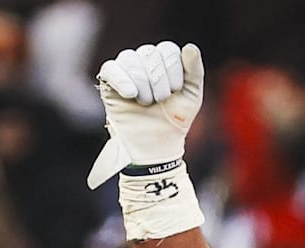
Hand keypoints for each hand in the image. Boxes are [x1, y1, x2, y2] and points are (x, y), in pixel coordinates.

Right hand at [87, 42, 204, 188]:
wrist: (156, 143)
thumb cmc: (175, 118)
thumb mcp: (192, 95)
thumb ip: (194, 71)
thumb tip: (190, 47)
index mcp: (164, 60)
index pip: (167, 49)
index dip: (173, 70)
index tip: (176, 90)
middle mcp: (144, 60)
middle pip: (149, 53)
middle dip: (159, 80)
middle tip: (161, 100)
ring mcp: (126, 69)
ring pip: (130, 59)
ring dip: (143, 84)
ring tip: (146, 102)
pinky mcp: (109, 82)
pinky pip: (111, 68)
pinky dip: (122, 80)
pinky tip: (131, 94)